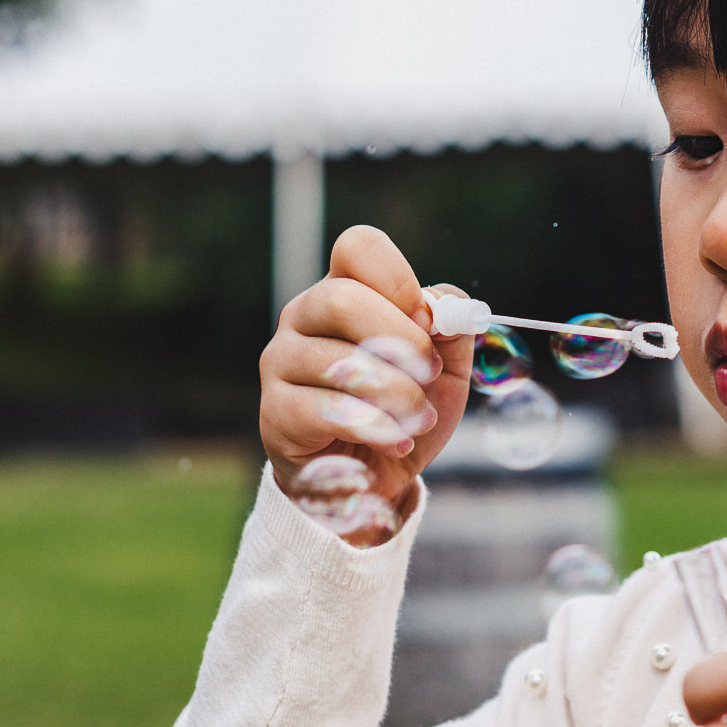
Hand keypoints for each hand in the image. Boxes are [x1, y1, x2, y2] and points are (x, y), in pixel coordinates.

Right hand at [259, 226, 473, 538]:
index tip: (427, 321)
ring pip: (339, 361)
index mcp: (343, 290)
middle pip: (341, 300)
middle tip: (430, 374)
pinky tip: (394, 442)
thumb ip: (452, 333)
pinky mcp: (275, 412)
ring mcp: (280, 362)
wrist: (375, 478)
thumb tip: (450, 310)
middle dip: (401, 341)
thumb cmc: (405, 410)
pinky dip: (375, 428)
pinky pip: (327, 410)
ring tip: (420, 419)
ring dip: (397, 395)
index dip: (398, 280)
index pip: (358, 248)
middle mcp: (303, 316)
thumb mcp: (446, 371)